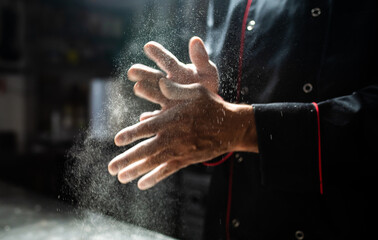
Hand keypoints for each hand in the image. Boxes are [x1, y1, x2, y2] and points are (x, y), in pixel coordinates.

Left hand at [108, 79, 257, 189]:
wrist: (230, 127)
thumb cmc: (211, 106)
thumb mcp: (194, 91)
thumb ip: (174, 89)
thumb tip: (160, 81)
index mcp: (171, 119)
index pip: (145, 128)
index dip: (130, 134)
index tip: (117, 140)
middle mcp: (171, 137)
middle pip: (144, 150)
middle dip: (126, 160)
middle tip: (111, 168)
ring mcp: (178, 151)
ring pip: (153, 163)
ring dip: (135, 171)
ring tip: (120, 177)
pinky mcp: (186, 160)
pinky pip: (167, 170)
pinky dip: (154, 177)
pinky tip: (142, 184)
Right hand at [128, 36, 218, 119]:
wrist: (209, 108)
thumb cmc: (207, 87)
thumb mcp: (208, 73)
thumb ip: (201, 59)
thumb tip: (196, 39)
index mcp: (177, 72)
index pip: (168, 61)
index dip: (159, 54)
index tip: (148, 45)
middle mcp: (168, 85)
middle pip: (155, 78)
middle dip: (144, 73)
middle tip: (132, 70)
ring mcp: (166, 101)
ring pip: (154, 95)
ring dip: (146, 91)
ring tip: (137, 87)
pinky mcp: (166, 117)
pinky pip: (158, 118)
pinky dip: (151, 118)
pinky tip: (143, 118)